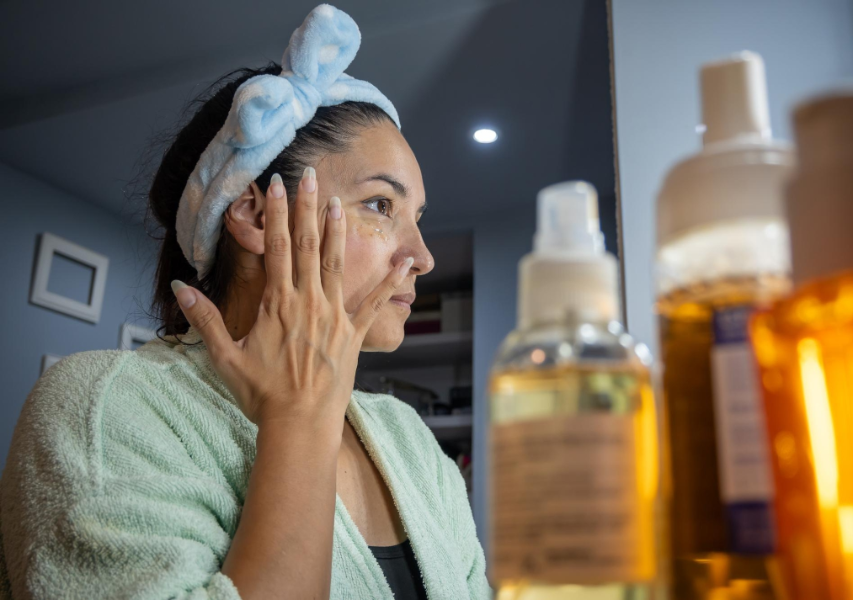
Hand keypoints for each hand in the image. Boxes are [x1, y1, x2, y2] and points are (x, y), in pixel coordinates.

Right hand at [171, 168, 412, 425]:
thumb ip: (204, 320)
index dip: (277, 213)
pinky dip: (390, 282)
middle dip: (307, 207)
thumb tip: (182, 287)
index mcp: (278, 303)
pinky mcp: (354, 335)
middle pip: (308, 245)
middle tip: (308, 174)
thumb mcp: (225, 357)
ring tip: (340, 202)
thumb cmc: (262, 394)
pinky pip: (375, 303)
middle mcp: (308, 302)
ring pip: (337, 264)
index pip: (277, 248)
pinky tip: (406, 262)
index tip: (275, 184)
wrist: (300, 425)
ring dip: (338, 231)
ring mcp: (334, 316)